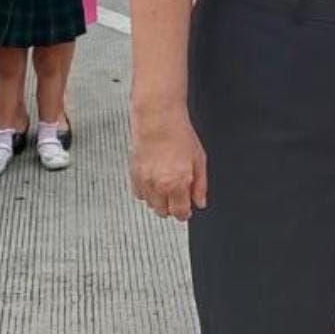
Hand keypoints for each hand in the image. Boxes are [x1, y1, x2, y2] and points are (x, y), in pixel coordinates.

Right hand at [129, 106, 207, 220]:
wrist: (158, 120)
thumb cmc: (179, 135)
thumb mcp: (199, 160)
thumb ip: (200, 185)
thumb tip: (200, 202)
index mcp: (178, 183)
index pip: (180, 213)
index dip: (186, 212)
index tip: (188, 209)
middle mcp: (159, 186)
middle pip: (164, 212)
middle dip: (173, 207)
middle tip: (179, 194)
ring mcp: (144, 182)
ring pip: (151, 205)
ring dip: (160, 200)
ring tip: (167, 183)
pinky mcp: (134, 176)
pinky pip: (140, 194)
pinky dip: (147, 192)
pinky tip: (155, 180)